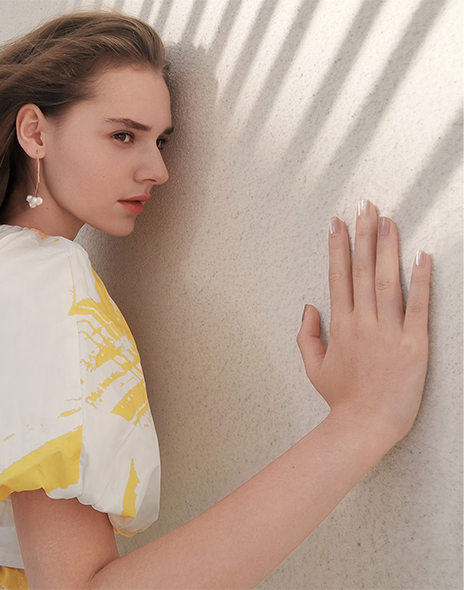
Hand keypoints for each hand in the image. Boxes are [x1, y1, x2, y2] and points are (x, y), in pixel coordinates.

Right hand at [297, 200, 430, 445]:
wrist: (367, 425)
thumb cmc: (342, 399)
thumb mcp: (314, 367)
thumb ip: (307, 336)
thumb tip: (309, 307)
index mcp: (340, 326)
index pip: (338, 277)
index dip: (337, 247)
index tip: (337, 223)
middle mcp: (363, 323)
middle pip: (361, 270)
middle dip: (363, 236)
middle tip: (365, 207)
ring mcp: (389, 332)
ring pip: (387, 281)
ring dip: (387, 248)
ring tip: (389, 220)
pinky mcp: (415, 344)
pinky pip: (418, 306)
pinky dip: (420, 280)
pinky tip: (422, 256)